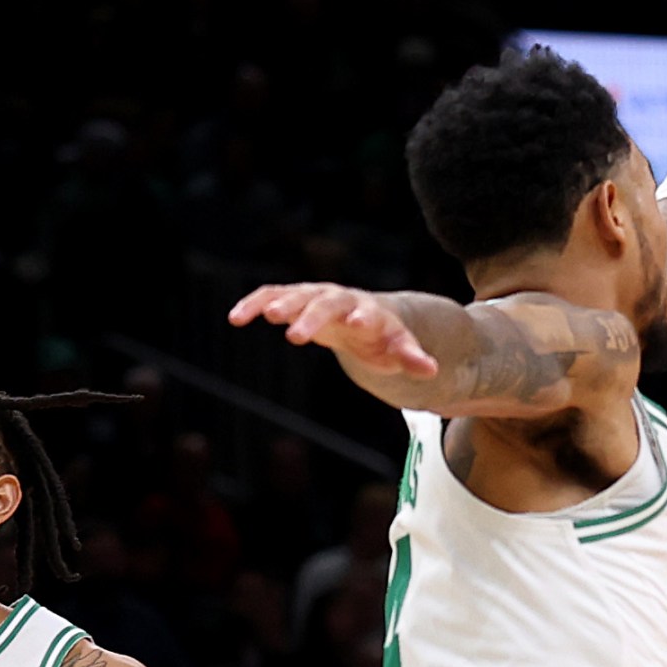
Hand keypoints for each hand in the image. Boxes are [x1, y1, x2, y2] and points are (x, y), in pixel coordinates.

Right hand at [229, 283, 436, 379]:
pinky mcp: (294, 300)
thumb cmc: (382, 337)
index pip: (367, 311)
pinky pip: (272, 297)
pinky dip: (255, 304)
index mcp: (369, 311)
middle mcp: (340, 299)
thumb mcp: (398, 349)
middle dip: (313, 317)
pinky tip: (235, 317)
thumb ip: (412, 358)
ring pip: (297, 295)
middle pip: (327, 303)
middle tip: (296, 335)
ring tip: (263, 315)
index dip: (364, 317)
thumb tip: (431, 370)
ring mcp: (315, 296)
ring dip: (281, 303)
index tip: (359, 323)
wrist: (364, 317)